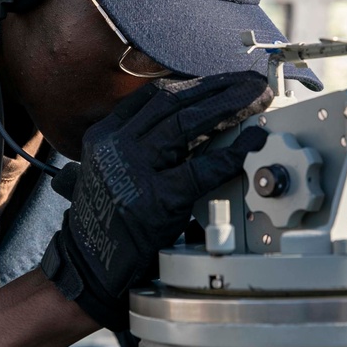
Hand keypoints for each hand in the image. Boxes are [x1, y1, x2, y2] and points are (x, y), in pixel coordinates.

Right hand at [40, 71, 271, 329]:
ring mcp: (134, 172)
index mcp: (104, 135)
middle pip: (175, 102)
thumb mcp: (105, 169)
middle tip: (249, 83)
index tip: (221, 79)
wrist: (88, 267)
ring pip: (188, 124)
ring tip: (258, 100)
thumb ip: (135, 143)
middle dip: (218, 88)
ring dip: (229, 107)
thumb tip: (190, 121)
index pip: (153, 95)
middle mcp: (116, 146)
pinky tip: (251, 144)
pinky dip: (231, 154)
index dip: (194, 82)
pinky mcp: (156, 201)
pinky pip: (202, 169)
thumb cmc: (105, 221)